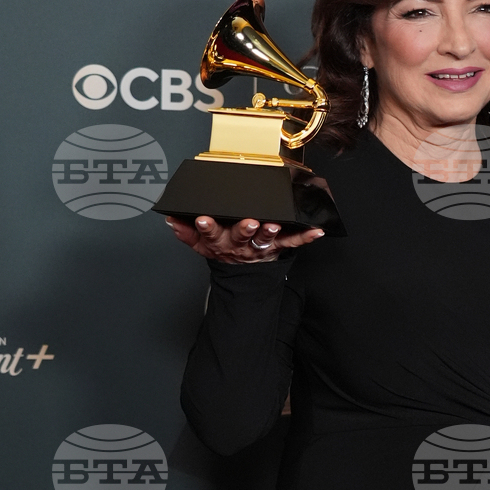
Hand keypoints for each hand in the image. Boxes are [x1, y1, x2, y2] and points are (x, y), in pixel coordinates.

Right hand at [165, 216, 323, 263]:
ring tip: (274, 225)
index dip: (206, 226)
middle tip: (249, 222)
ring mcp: (260, 246)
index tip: (203, 219)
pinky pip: (293, 242)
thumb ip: (186, 232)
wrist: (243, 270)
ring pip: (265, 239)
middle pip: (241, 235)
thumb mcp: (201, 244)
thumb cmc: (224, 248)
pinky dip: (306, 237)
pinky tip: (317, 231)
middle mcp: (241, 243)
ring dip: (270, 231)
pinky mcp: (278, 247)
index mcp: (220, 240)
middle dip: (244, 229)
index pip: (210, 233)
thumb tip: (172, 220)